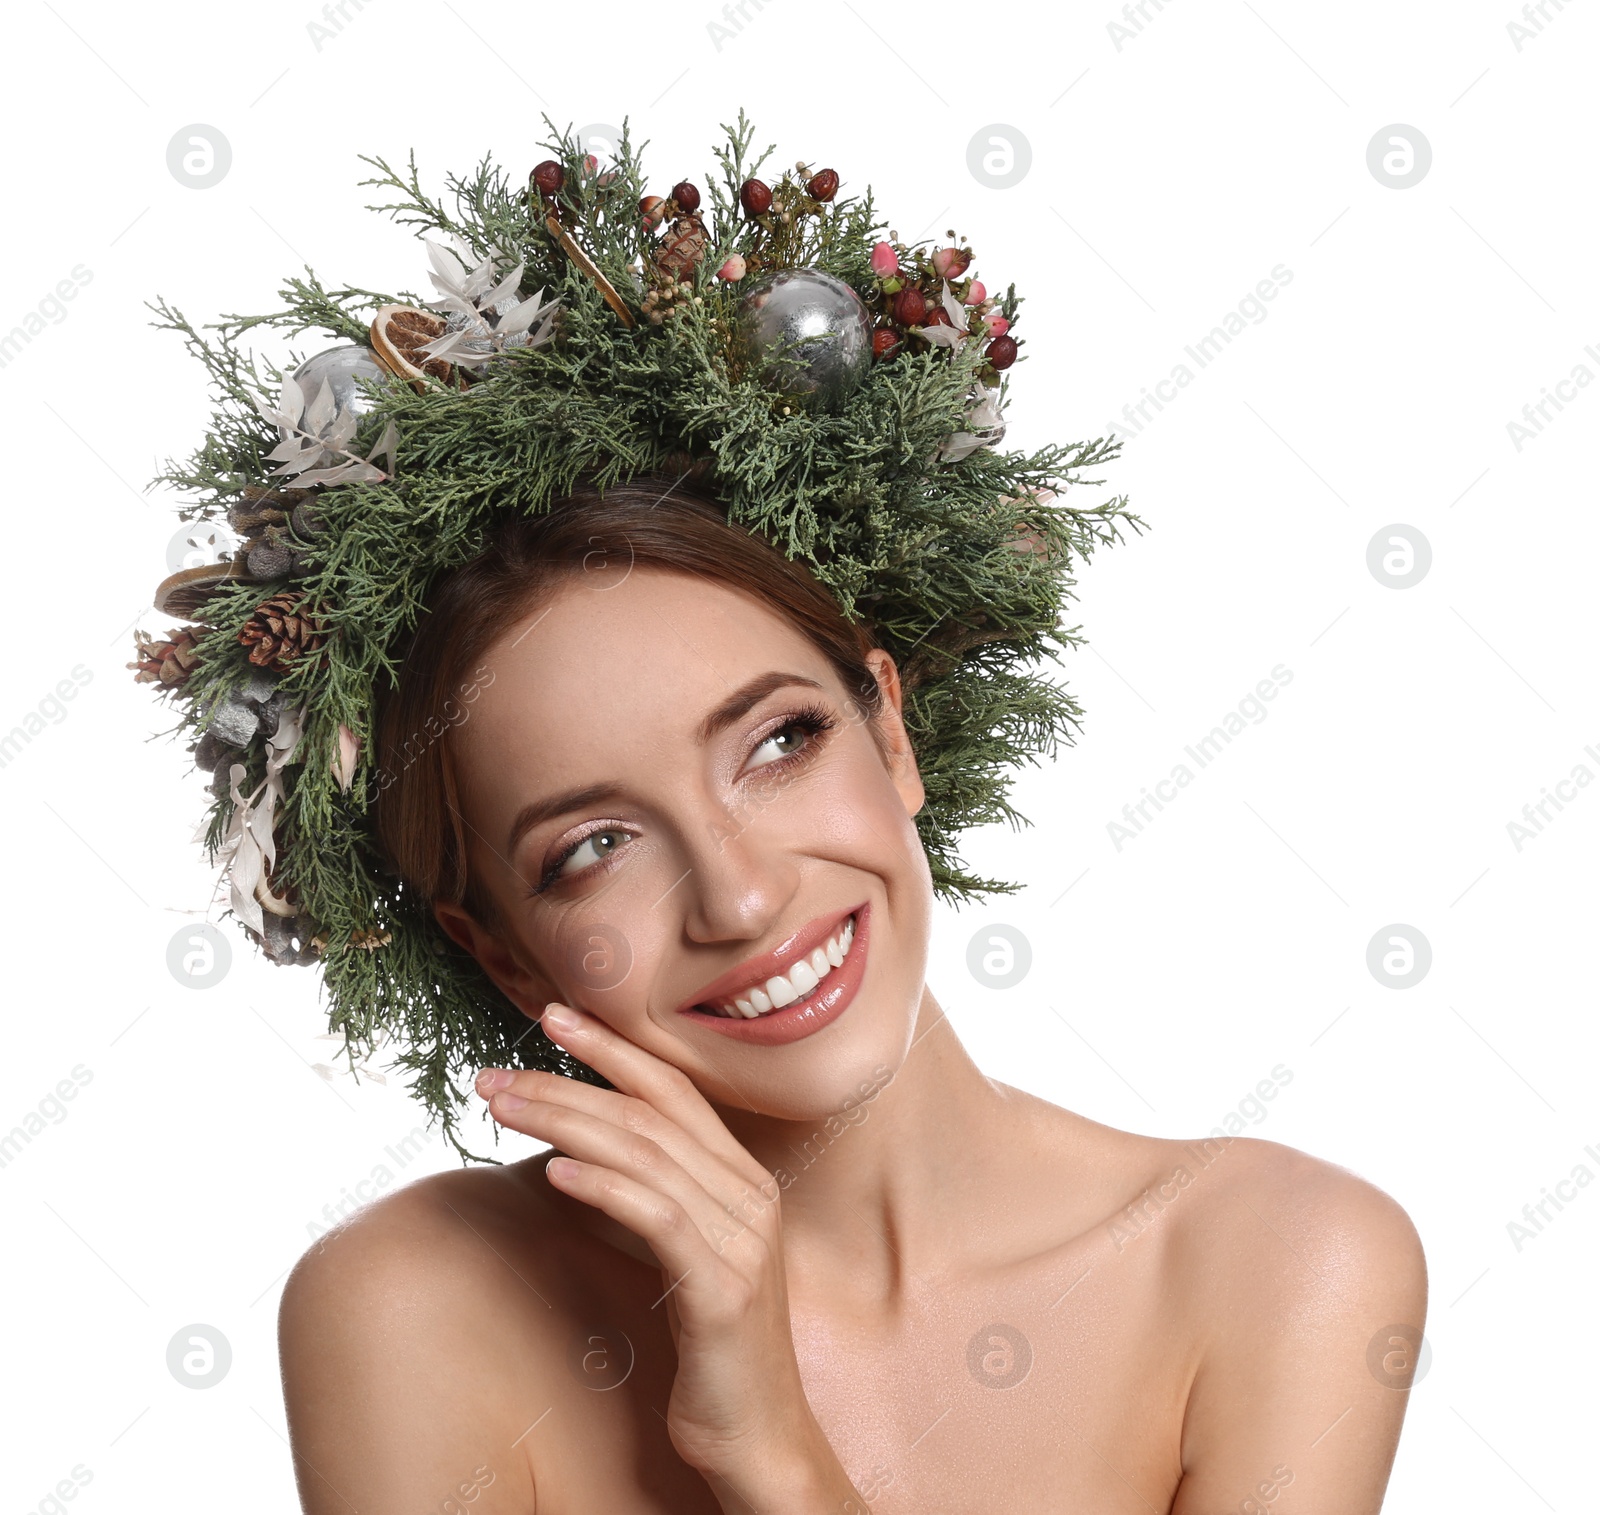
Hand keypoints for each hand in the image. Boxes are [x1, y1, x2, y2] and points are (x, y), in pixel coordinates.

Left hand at [475, 1002, 865, 1513]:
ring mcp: (741, 1239)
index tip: (553, 1014)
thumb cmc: (713, 1350)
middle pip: (650, 1114)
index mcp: (743, 1179)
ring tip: (502, 1106)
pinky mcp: (722, 1288)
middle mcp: (749, 1195)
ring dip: (565, 1121)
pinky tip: (555, 1170)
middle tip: (495, 1070)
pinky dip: (605, 1186)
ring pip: (645, 1155)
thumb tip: (580, 1156)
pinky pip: (658, 1218)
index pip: (674, 1091)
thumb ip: (657, 1201)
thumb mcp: (687, 1260)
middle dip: (567, 1080)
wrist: (761, 1438)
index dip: (614, 1048)